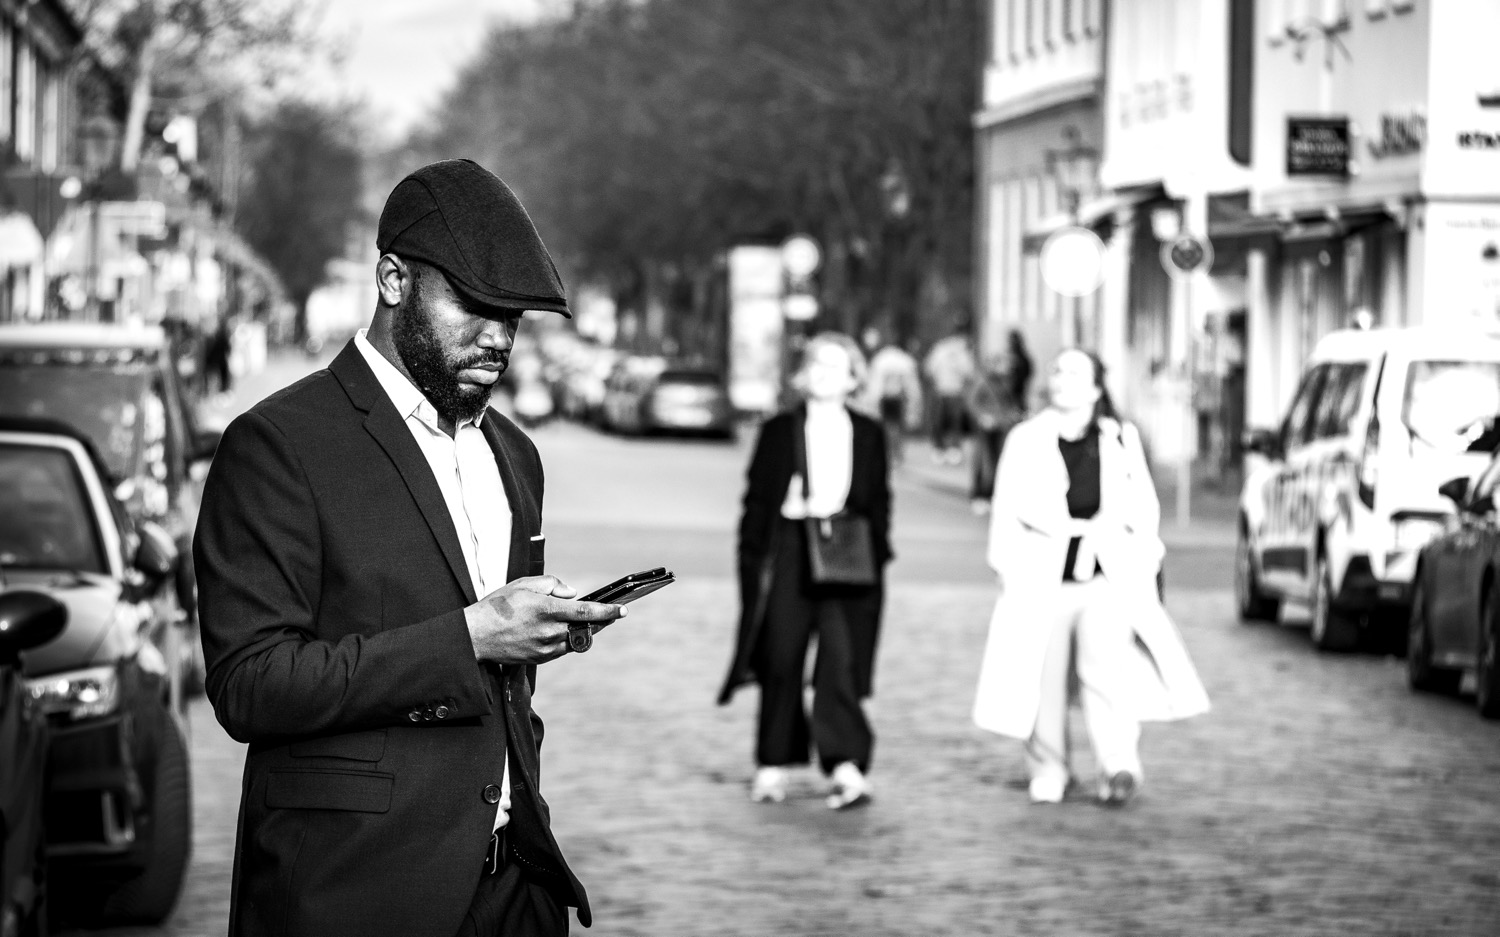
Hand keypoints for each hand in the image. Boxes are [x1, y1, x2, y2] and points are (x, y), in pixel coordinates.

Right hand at [464, 576, 625, 663]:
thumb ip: (552, 584)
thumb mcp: (523, 584)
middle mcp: (548, 631)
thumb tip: (572, 593)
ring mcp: (545, 648)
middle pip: (586, 629)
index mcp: (546, 610)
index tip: (623, 610)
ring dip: (582, 631)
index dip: (607, 612)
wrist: (475, 636)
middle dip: (600, 622)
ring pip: (576, 640)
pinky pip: (563, 649)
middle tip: (609, 615)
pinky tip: (560, 630)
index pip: (586, 612)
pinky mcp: (540, 659)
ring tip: (580, 620)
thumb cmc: (498, 607)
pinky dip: (567, 639)